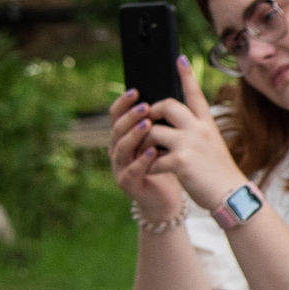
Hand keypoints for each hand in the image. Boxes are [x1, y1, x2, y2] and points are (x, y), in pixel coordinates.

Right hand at [107, 88, 183, 221]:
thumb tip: (171, 94)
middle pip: (117, 129)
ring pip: (121, 148)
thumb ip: (162, 123)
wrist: (168, 199)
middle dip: (130, 117)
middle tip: (145, 107)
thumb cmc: (166, 165)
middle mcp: (118, 150)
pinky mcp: (127, 183)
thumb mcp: (165, 140)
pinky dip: (141, 161)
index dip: (123, 103)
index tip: (136, 90)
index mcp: (124, 137)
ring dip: (134, 136)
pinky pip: (131, 170)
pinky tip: (152, 152)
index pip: (117, 115)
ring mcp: (120, 167)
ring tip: (148, 126)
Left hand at [137, 59, 242, 210]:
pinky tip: (151, 171)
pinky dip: (148, 165)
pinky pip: (152, 158)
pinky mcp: (181, 161)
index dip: (186, 75)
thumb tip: (169, 125)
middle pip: (167, 105)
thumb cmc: (219, 173)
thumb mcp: (212, 146)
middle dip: (151, 111)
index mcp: (207, 124)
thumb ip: (194, 133)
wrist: (232, 196)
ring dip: (143, 142)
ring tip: (144, 151)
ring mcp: (190, 144)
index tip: (179, 58)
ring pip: (152, 131)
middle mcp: (199, 129)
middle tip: (147, 122)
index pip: (195, 94)